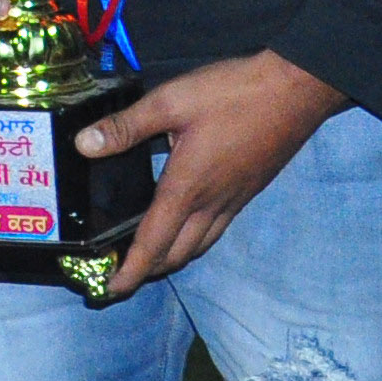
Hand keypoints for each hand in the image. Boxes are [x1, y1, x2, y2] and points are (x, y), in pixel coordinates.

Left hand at [70, 49, 347, 297]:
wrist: (298, 90)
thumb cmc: (235, 93)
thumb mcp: (169, 101)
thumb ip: (125, 126)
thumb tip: (83, 145)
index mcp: (187, 187)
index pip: (153, 242)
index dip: (131, 270)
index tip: (112, 290)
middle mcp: (213, 202)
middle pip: (178, 253)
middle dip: (149, 270)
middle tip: (124, 276)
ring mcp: (236, 198)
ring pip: (201, 244)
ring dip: (174, 258)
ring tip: (150, 260)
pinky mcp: (250, 189)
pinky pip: (218, 228)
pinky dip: (196, 240)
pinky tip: (188, 227)